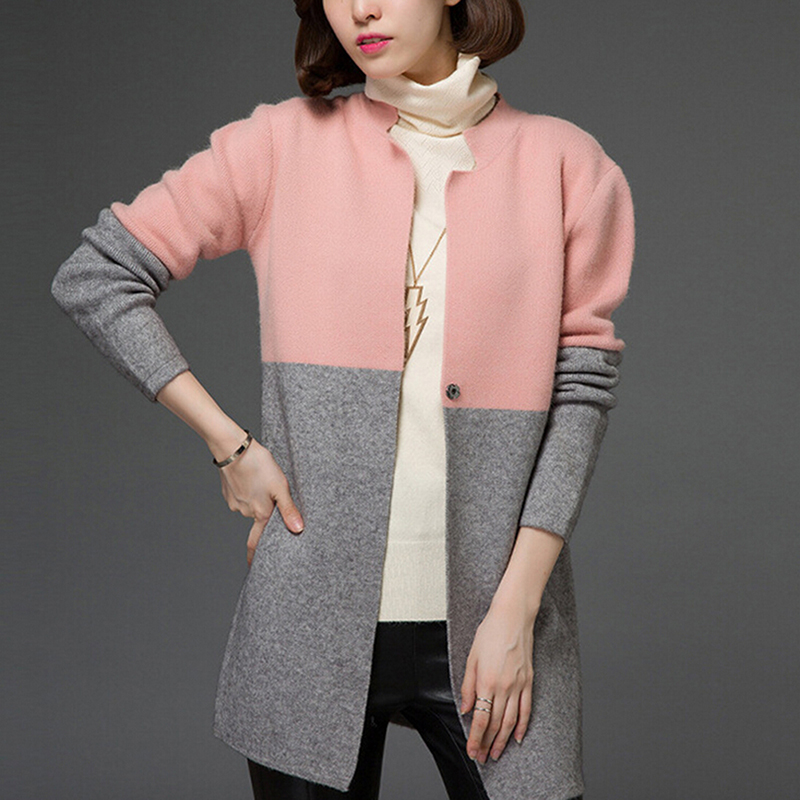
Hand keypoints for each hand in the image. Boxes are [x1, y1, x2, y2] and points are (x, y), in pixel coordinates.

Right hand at [217, 439, 303, 565]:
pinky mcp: (228, 492)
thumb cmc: (259, 465)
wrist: (233, 448)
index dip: (255, 554)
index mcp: (261, 513)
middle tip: (269, 499)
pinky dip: (248, 491)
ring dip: (257, 499)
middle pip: (257, 520)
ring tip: (264, 482)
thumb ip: (289, 509)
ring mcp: (235, 503)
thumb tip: (298, 530)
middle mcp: (246, 512)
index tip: (254, 565)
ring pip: (250, 506)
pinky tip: (253, 478)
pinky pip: (241, 497)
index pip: (256, 541)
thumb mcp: (280, 487)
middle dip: (264, 515)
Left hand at [460, 604, 535, 763]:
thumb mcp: (471, 657)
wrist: (512, 618)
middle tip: (482, 757)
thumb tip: (464, 709)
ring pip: (510, 721)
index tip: (472, 751)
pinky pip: (526, 709)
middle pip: (495, 723)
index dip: (475, 738)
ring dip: (502, 740)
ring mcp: (518, 685)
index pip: (480, 718)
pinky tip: (516, 737)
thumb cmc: (489, 633)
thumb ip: (467, 686)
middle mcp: (503, 687)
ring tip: (497, 753)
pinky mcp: (528, 681)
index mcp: (486, 681)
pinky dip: (522, 726)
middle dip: (487, 743)